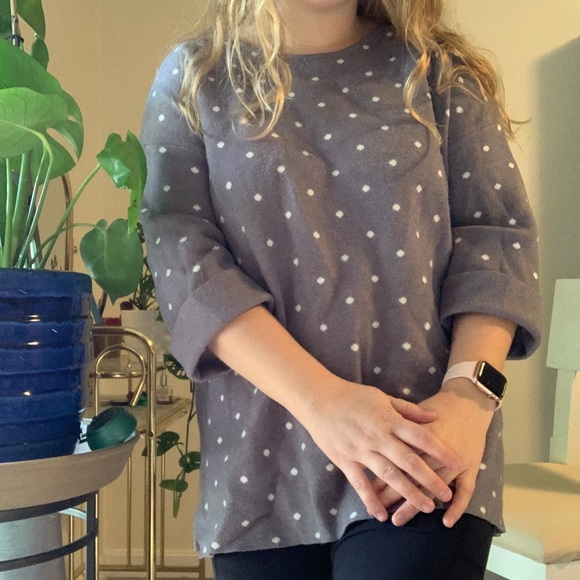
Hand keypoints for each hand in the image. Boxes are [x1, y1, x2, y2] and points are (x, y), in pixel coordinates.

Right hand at [298, 378, 461, 522]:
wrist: (319, 398)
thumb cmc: (353, 396)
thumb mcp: (382, 397)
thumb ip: (408, 410)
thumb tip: (434, 418)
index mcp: (389, 420)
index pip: (421, 437)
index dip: (441, 450)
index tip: (459, 462)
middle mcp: (378, 437)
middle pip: (409, 460)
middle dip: (430, 479)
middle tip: (446, 494)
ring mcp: (361, 450)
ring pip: (389, 475)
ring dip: (408, 493)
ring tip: (426, 508)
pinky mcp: (345, 460)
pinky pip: (360, 484)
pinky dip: (371, 500)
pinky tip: (382, 514)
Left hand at [375, 378, 493, 526]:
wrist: (468, 401)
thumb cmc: (435, 406)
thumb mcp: (411, 412)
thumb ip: (393, 428)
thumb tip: (372, 442)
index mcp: (414, 435)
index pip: (394, 460)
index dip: (380, 475)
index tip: (368, 491)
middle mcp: (432, 450)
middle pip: (407, 476)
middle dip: (390, 494)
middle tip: (375, 510)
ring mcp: (453, 460)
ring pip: (430, 486)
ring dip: (413, 505)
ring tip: (397, 520)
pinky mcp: (471, 466)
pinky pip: (466, 491)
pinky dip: (457, 507)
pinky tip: (445, 522)